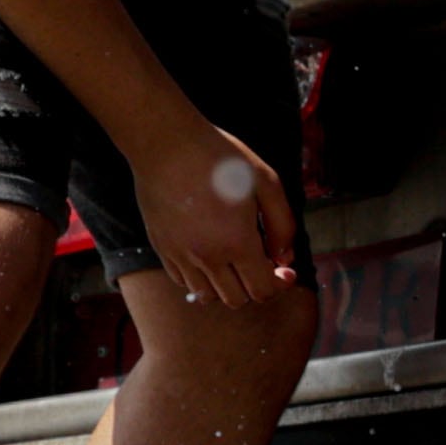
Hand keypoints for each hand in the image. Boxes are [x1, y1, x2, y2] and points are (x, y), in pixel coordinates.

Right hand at [128, 121, 300, 308]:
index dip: (279, 284)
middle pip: (236, 299)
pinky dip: (200, 279)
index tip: (284, 268)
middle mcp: (207, 258)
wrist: (168, 145)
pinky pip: (183, 282)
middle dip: (255, 287)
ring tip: (234, 259)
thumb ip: (283, 225)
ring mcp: (180, 256)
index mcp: (237, 243)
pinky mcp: (162, 249)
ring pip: (208, 296)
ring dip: (227, 286)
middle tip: (261, 262)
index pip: (262, 290)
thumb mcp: (267, 183)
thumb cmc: (221, 159)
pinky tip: (209, 254)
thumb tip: (284, 257)